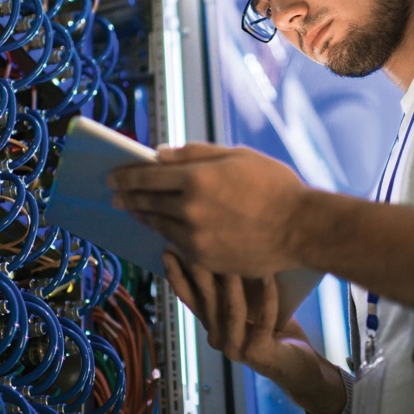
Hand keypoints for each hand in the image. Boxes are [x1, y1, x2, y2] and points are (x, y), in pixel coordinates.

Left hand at [109, 143, 307, 275]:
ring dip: (143, 216)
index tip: (112, 176)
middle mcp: (190, 209)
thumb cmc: (274, 186)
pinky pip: (177, 245)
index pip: (146, 176)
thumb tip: (159, 154)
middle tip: (115, 195)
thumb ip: (194, 154)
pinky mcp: (205, 259)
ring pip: (158, 226)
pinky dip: (166, 234)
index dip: (125, 175)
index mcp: (196, 178)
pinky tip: (162, 229)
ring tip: (135, 211)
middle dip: (128, 197)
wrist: (301, 228)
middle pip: (147, 202)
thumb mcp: (236, 156)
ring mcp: (196, 238)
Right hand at [164, 253, 345, 413]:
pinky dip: (268, 297)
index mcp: (212, 325)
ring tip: (237, 255)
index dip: (178, 276)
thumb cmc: (276, 331)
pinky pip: (263, 320)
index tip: (168, 251)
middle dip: (201, 271)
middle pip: (207, 301)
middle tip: (198, 244)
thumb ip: (236, 288)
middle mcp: (217, 338)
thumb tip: (229, 248)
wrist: (299, 367)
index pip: (189, 299)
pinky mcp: (257, 354)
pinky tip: (270, 277)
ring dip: (234, 281)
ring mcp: (235, 349)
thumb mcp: (251, 306)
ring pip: (231, 310)